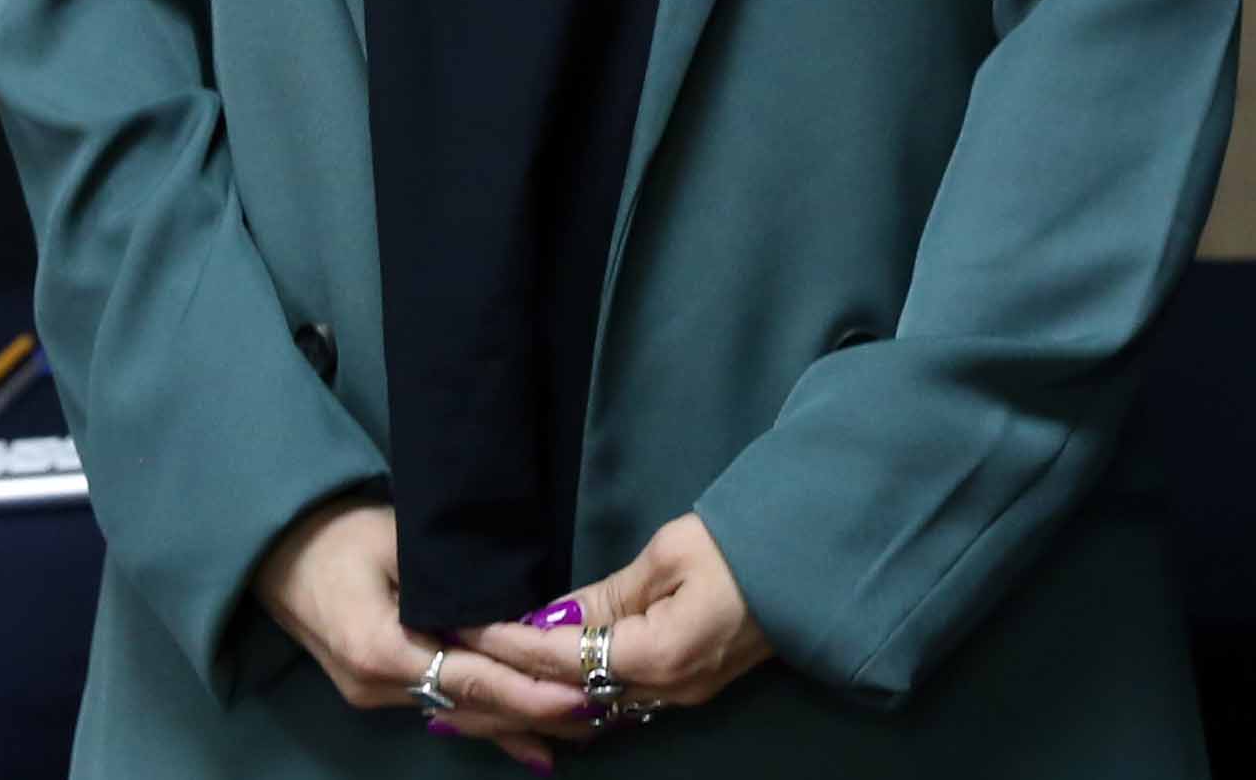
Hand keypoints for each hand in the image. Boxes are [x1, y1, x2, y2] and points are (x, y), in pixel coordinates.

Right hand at [250, 495, 596, 768]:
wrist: (280, 552)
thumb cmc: (342, 536)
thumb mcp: (401, 544)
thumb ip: (453, 584)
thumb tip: (509, 608)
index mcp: (382, 651)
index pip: (470, 678)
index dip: (527, 689)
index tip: (577, 693)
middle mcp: (380, 688)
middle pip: (472, 706)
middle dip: (536, 712)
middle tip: (602, 714)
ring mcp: (378, 695)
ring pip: (462, 711)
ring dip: (518, 718)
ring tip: (582, 727)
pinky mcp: (382, 688)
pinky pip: (445, 705)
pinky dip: (489, 721)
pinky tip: (531, 751)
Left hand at [467, 515, 773, 728]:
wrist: (817, 556)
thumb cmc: (747, 539)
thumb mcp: (671, 553)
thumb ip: (606, 596)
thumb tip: (547, 623)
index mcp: (660, 655)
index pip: (564, 656)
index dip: (511, 645)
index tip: (464, 634)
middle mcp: (665, 691)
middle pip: (567, 704)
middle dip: (502, 701)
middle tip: (438, 701)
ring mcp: (680, 697)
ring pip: (588, 715)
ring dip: (531, 710)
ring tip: (472, 710)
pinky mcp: (689, 690)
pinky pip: (614, 708)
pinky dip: (569, 706)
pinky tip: (539, 704)